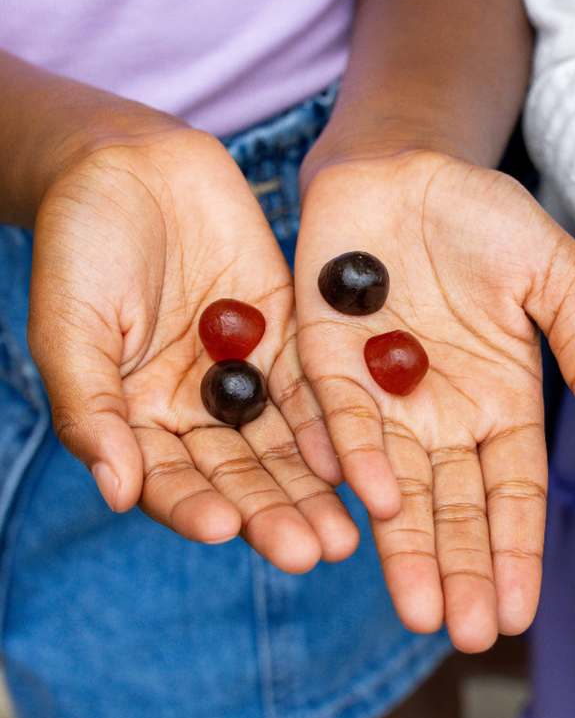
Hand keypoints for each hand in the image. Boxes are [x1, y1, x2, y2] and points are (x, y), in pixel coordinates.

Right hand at [28, 127, 355, 572]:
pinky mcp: (288, 340)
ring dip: (314, 488)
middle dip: (274, 514)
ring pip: (284, 443)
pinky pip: (314, 389)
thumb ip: (91, 406)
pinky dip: (332, 423)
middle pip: (240, 475)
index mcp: (137, 418)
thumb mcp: (71, 325)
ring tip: (348, 532)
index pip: (169, 479)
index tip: (223, 530)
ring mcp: (245, 377)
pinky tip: (359, 457)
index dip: (194, 505)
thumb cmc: (82, 243)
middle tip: (313, 552)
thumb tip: (117, 492)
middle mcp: (196, 410)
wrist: (131, 166)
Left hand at [295, 151, 574, 650]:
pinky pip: (339, 417)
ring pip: (394, 484)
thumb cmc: (488, 217)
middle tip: (465, 635)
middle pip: (452, 506)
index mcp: (500, 401)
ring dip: (404, 546)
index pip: (511, 491)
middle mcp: (441, 414)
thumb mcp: (555, 275)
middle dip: (459, 570)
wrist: (408, 164)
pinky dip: (355, 457)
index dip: (514, 550)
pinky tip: (372, 504)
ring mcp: (382, 393)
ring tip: (418, 610)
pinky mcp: (324, 360)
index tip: (518, 611)